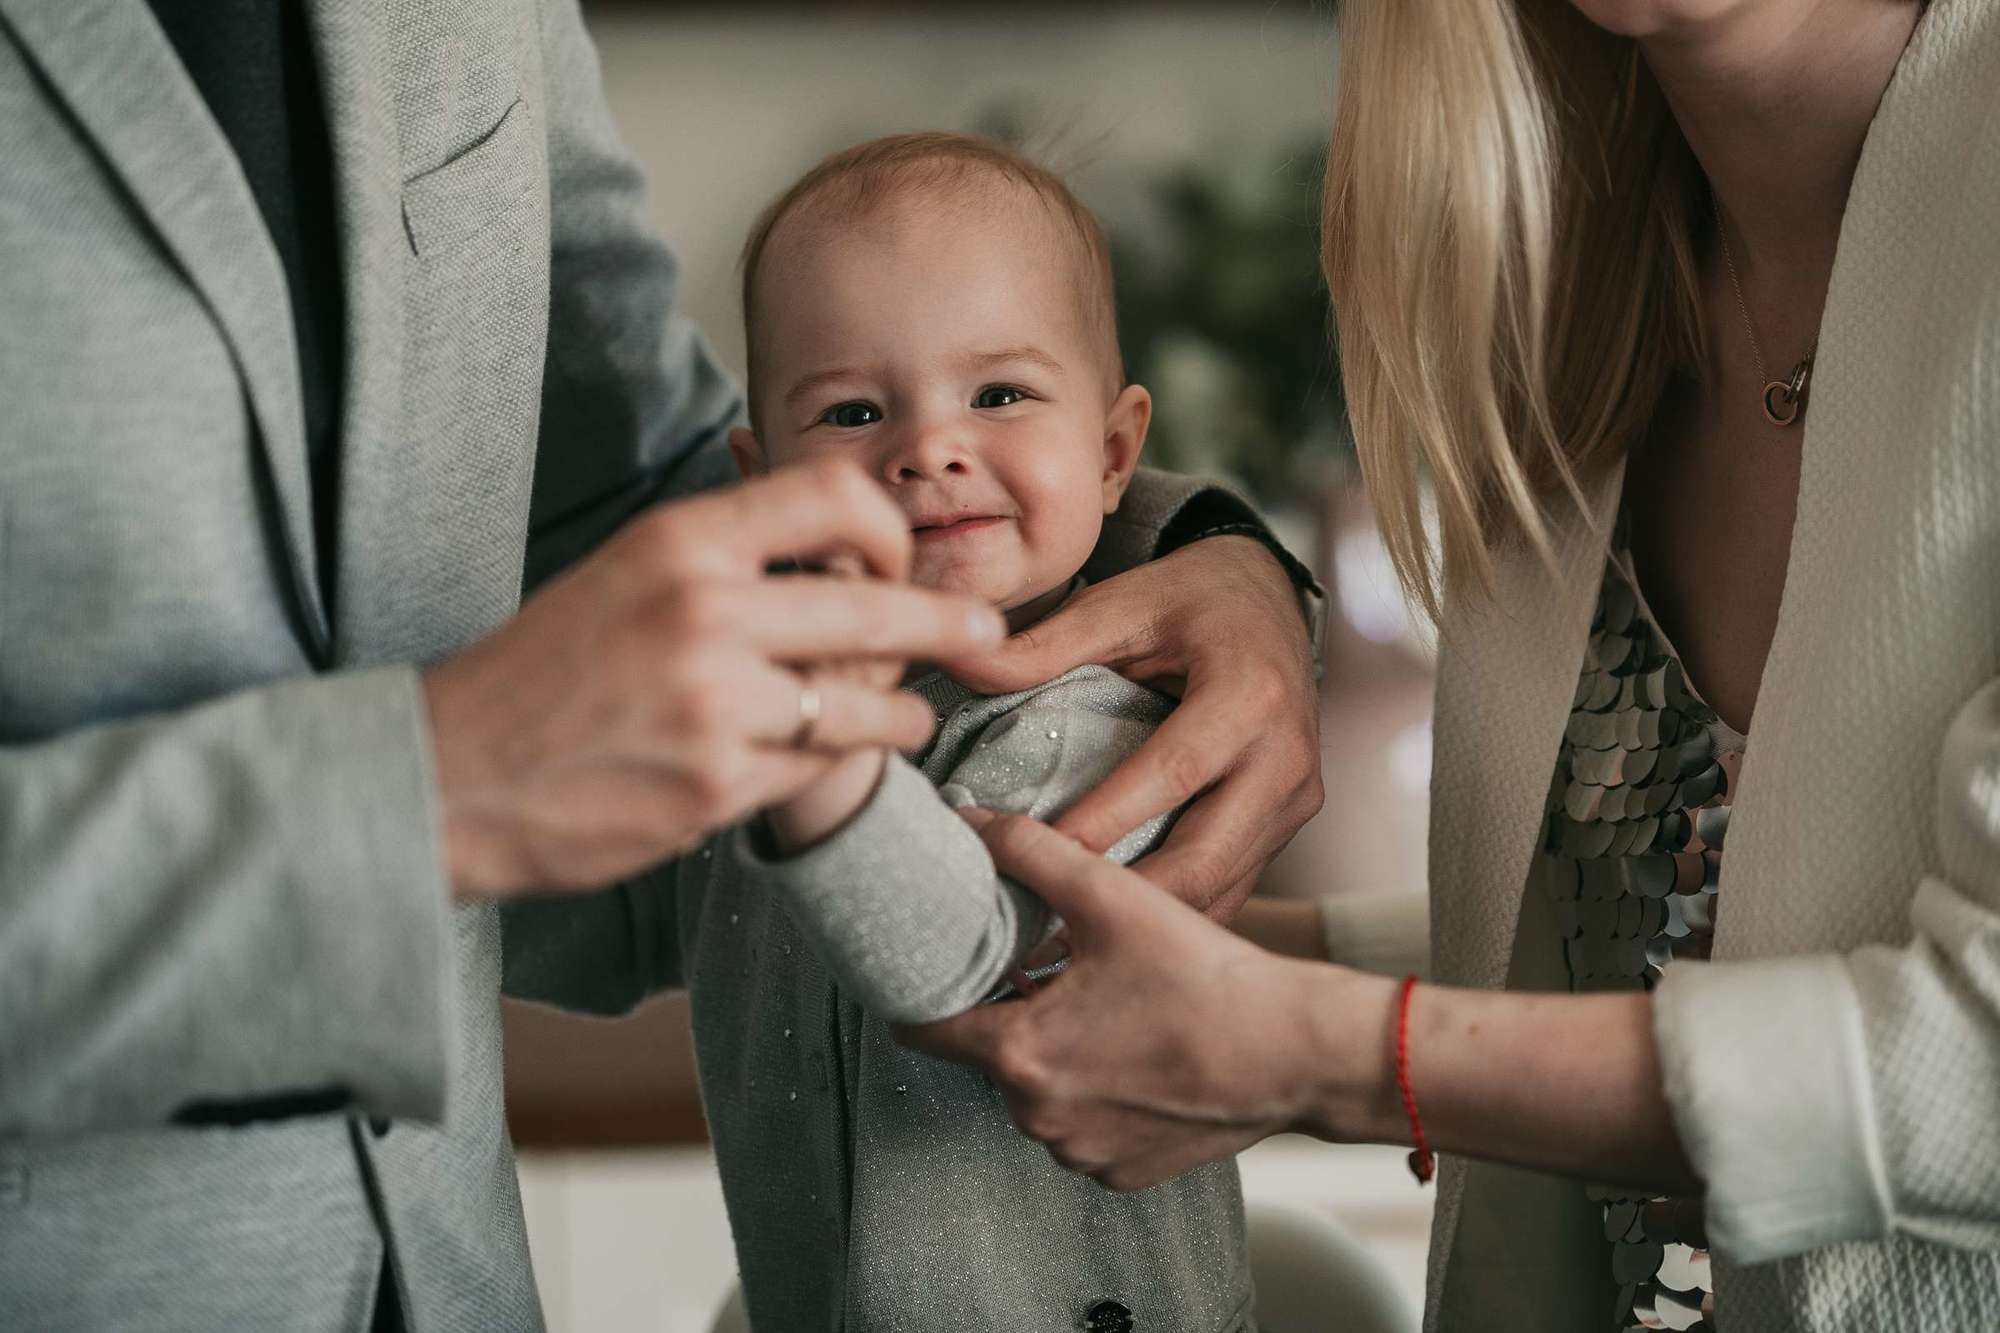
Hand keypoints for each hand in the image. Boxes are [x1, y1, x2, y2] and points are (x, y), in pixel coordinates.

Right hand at [424, 459, 1003, 898]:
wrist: (446, 774)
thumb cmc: (539, 673)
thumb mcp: (621, 574)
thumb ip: (722, 556)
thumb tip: (829, 544)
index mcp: (678, 542)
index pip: (833, 496)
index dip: (886, 529)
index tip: (897, 562)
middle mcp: (703, 611)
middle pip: (876, 605)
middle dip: (945, 623)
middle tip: (981, 631)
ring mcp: (714, 703)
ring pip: (867, 701)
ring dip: (900, 709)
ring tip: (907, 714)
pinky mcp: (718, 786)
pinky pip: (824, 766)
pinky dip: (844, 761)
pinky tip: (841, 755)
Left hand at [898, 810, 1397, 1191]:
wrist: (1295, 1053)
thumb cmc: (1204, 978)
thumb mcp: (1109, 897)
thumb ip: (1028, 852)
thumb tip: (970, 819)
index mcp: (1019, 1054)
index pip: (925, 1030)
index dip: (928, 991)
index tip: (939, 967)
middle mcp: (1038, 1118)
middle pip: (990, 1056)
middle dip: (1012, 1014)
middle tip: (1054, 970)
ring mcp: (1082, 1154)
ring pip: (1040, 1093)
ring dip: (1058, 1055)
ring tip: (1108, 1008)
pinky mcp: (1123, 1173)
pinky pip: (1086, 1127)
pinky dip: (1100, 1094)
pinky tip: (1140, 1052)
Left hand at [945, 535, 1321, 919]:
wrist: (1272, 598)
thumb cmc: (1194, 598)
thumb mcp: (1122, 605)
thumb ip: (1043, 644)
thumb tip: (957, 660)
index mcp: (1250, 697)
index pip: (1168, 778)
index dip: (1098, 826)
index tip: (1025, 861)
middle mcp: (1285, 759)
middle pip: (1201, 860)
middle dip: (1118, 903)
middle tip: (1036, 930)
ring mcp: (1294, 800)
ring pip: (1217, 890)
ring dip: (1141, 924)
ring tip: (1060, 945)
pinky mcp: (1286, 825)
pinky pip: (1228, 887)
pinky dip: (1168, 915)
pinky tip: (1107, 930)